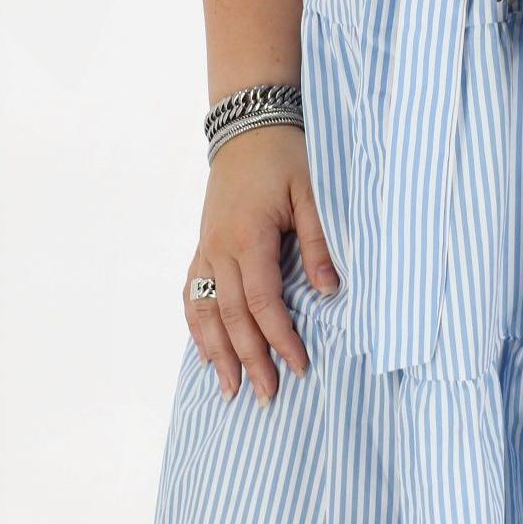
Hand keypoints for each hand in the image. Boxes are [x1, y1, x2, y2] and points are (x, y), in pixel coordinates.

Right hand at [185, 126, 338, 402]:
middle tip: (267, 398)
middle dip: (249, 360)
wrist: (248, 125)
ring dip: (216, 353)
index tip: (299, 366)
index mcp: (247, 237)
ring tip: (229, 390)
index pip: (261, 302)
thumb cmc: (285, 155)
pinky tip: (205, 351)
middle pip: (230, 317)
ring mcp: (205, 247)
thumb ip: (319, 243)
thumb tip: (330, 291)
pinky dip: (197, 326)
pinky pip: (192, 292)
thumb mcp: (312, 193)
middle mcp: (219, 248)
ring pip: (203, 311)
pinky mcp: (202, 245)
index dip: (280, 337)